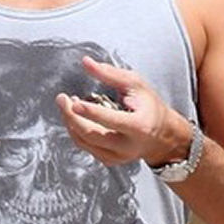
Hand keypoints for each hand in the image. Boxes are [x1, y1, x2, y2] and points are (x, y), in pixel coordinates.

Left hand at [56, 55, 193, 170]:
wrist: (161, 136)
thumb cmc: (149, 107)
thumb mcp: (136, 84)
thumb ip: (110, 74)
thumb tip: (86, 62)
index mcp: (139, 126)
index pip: (112, 120)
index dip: (91, 112)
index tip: (74, 102)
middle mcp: (128, 146)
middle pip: (92, 135)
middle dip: (72, 116)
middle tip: (62, 99)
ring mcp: (119, 157)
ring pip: (85, 142)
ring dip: (71, 122)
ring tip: (68, 104)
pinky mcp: (111, 161)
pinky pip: (86, 147)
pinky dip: (77, 131)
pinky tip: (76, 117)